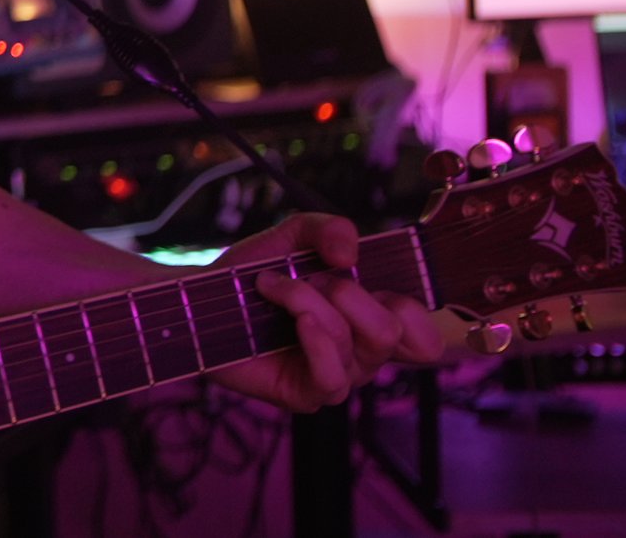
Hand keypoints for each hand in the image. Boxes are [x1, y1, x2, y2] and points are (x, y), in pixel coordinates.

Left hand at [207, 212, 444, 411]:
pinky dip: (316, 339)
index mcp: (371, 319)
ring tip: (273, 287)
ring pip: (358, 344)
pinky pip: (334, 378)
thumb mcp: (294, 236)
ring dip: (311, 302)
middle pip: (395, 332)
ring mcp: (338, 375)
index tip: (369, 278)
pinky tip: (295, 321)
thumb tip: (350, 253)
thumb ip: (328, 229)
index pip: (424, 335)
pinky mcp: (307, 395)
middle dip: (351, 293)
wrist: (201, 298)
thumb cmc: (254, 272)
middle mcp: (362, 352)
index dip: (412, 309)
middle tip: (310, 279)